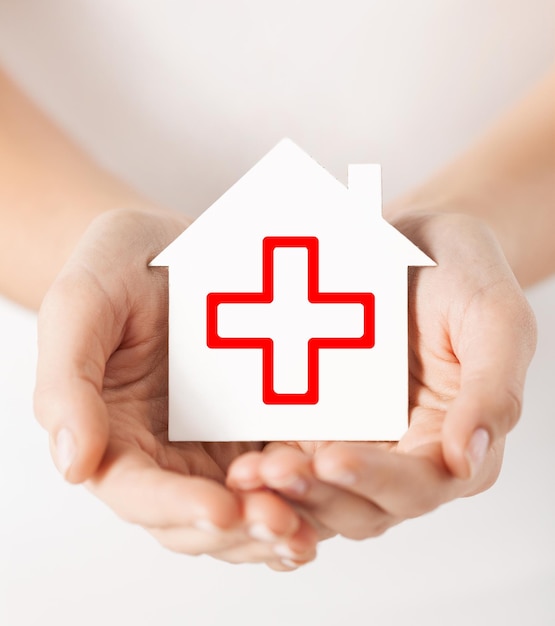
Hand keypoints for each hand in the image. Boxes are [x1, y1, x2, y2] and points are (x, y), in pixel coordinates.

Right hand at [34, 208, 316, 568]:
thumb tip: (73, 465)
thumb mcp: (82, 305)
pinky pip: (281, 471)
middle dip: (239, 529)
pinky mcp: (257, 425)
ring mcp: (214, 443)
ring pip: (243, 509)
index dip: (176, 507)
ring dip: (275, 525)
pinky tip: (334, 491)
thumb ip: (67, 383)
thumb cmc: (117, 267)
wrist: (170, 244)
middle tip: (283, 523)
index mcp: (114, 436)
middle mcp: (165, 454)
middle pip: (196, 520)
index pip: (137, 493)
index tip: (220, 509)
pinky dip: (304, 492)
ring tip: (311, 526)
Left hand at [227, 212, 536, 539]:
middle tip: (272, 471)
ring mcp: (357, 438)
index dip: (376, 481)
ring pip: (320, 491)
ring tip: (246, 472)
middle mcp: (403, 452)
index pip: (419, 485)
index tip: (332, 458)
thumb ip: (492, 390)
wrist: (412, 239)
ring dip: (284, 492)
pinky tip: (239, 456)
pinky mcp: (319, 418)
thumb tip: (466, 458)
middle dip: (317, 495)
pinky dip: (268, 464)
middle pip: (361, 504)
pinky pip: (292, 452)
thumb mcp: (494, 319)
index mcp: (452, 441)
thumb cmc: (463, 273)